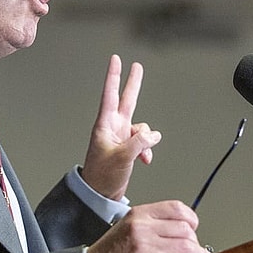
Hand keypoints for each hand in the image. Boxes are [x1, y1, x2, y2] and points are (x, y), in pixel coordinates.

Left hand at [81, 55, 160, 199]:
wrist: (100, 194)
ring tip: (143, 155)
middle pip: (126, 100)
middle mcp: (113, 127)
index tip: (115, 59)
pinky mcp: (128, 147)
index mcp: (105, 125)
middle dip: (133, 84)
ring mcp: (121, 137)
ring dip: (147, 139)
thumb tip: (153, 135)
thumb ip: (139, 143)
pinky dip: (148, 150)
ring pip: (141, 127)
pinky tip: (144, 160)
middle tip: (137, 66)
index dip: (113, 76)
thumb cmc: (102, 176)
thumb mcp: (121, 157)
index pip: (110, 94)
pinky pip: (144, 141)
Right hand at [86, 200, 219, 252]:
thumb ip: (153, 222)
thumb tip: (185, 229)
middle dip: (194, 241)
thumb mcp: (129, 225)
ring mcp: (144, 244)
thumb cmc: (111, 249)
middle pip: (184, 229)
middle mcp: (142, 226)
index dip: (191, 219)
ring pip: (186, 246)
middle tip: (192, 249)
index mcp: (139, 213)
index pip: (177, 208)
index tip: (192, 228)